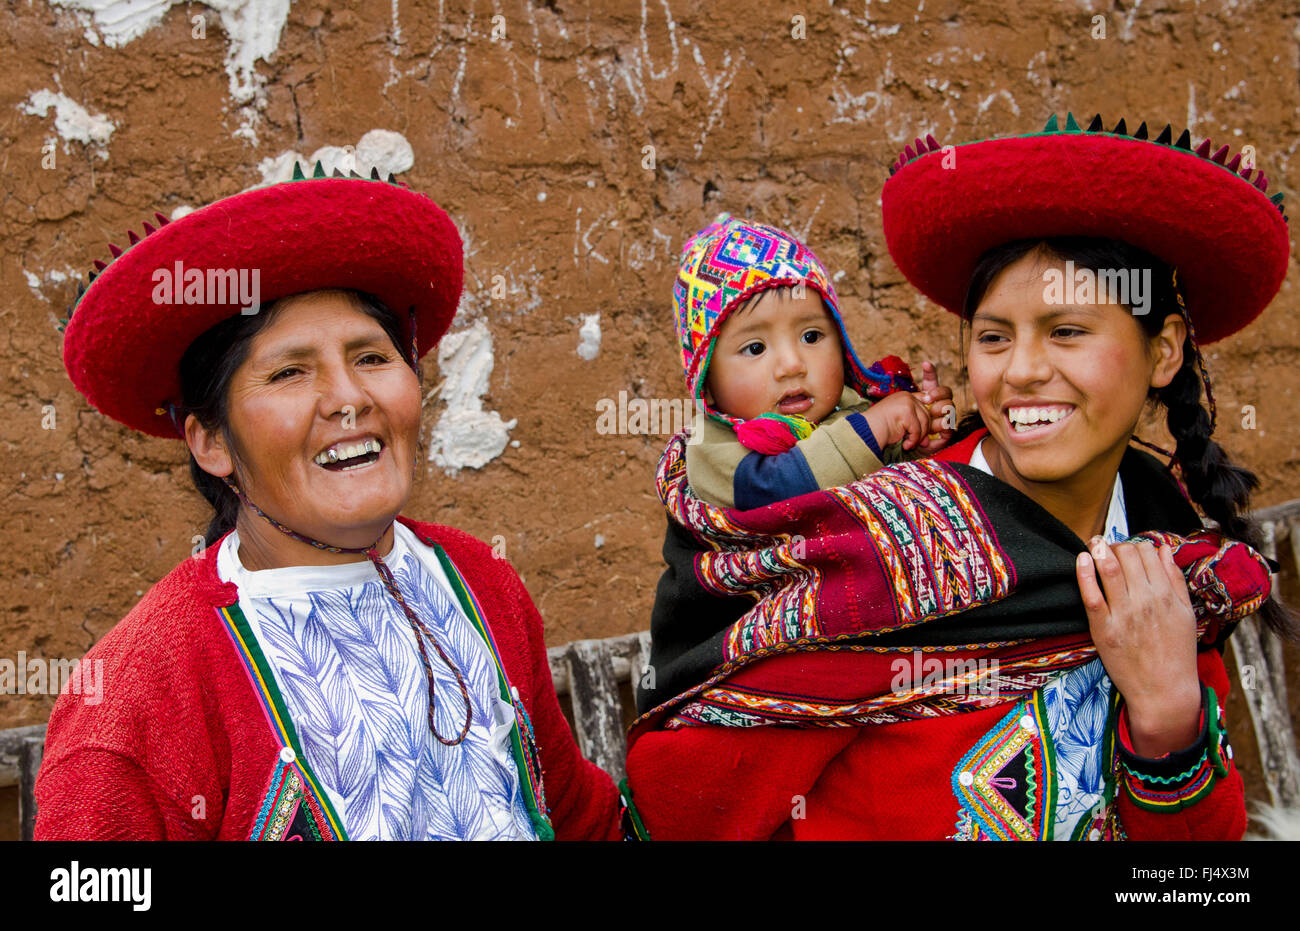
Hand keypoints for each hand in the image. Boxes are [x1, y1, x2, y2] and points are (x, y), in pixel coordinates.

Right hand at [863, 390, 932, 450]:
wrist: (865, 432)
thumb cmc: (879, 429)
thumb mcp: (898, 420)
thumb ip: (913, 421)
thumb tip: (930, 436)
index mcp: (904, 396)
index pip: (925, 404)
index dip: (926, 418)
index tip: (922, 431)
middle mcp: (907, 396)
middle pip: (927, 415)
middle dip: (923, 432)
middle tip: (916, 443)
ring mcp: (907, 403)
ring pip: (924, 423)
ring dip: (918, 438)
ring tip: (909, 444)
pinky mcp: (906, 412)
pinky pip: (917, 430)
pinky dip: (913, 441)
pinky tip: (905, 445)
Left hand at [916, 360, 955, 451]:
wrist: (909, 447)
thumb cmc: (907, 427)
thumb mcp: (908, 411)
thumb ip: (912, 396)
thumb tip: (917, 377)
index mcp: (928, 398)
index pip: (932, 382)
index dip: (930, 372)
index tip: (924, 364)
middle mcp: (940, 405)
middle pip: (947, 392)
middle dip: (938, 394)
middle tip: (927, 399)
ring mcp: (946, 417)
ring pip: (950, 406)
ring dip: (940, 410)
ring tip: (931, 414)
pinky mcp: (948, 432)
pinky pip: (949, 424)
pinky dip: (942, 425)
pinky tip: (936, 427)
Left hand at [1075, 538, 1201, 756]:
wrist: (1164, 691)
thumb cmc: (1176, 653)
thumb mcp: (1185, 613)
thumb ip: (1175, 579)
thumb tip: (1163, 549)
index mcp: (1167, 595)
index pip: (1147, 552)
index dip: (1135, 545)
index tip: (1127, 551)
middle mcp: (1146, 600)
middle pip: (1126, 554)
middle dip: (1115, 546)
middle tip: (1107, 549)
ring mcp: (1123, 614)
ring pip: (1108, 567)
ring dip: (1098, 549)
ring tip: (1093, 545)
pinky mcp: (1103, 629)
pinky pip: (1090, 594)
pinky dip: (1084, 572)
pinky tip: (1081, 559)